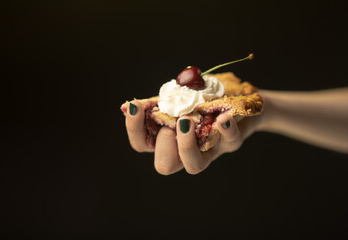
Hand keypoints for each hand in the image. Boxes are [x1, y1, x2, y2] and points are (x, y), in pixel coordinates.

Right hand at [124, 100, 261, 174]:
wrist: (239, 98)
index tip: (134, 107)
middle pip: (164, 165)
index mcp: (168, 136)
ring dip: (185, 144)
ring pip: (194, 166)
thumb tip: (130, 106)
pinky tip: (224, 116)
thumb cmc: (203, 97)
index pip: (142, 144)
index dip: (134, 130)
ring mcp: (209, 149)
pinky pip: (229, 141)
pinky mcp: (231, 141)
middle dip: (163, 144)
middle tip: (174, 121)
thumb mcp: (181, 96)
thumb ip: (162, 102)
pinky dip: (225, 128)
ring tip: (187, 121)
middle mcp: (186, 148)